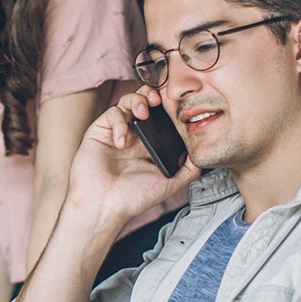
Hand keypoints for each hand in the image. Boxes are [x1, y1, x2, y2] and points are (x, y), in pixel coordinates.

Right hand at [67, 86, 199, 223]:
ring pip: (126, 101)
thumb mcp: (168, 184)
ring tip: (143, 113)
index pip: (159, 115)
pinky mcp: (99, 132)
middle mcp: (132, 135)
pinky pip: (111, 115)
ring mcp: (115, 132)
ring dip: (137, 101)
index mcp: (148, 144)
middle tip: (158, 100)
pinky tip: (121, 142)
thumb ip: (187, 170)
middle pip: (142, 101)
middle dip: (151, 94)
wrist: (104, 207)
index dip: (166, 105)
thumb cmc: (133, 199)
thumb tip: (201, 155)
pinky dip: (119, 122)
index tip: (176, 105)